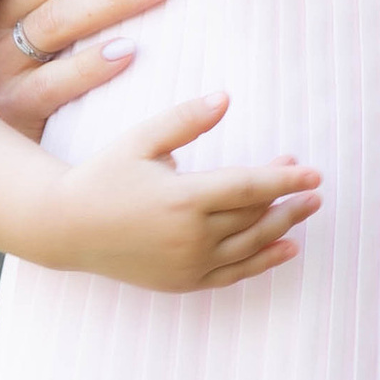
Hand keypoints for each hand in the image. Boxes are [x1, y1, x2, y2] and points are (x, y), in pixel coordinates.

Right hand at [42, 90, 320, 290]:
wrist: (66, 228)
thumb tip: (225, 98)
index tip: (314, 173)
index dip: (284, 179)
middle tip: (314, 188)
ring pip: (249, 245)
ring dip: (282, 226)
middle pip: (254, 216)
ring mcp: (188, 263)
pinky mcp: (183, 281)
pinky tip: (288, 247)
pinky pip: (234, 273)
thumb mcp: (140, 140)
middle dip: (286, 199)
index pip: (248, 187)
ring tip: (307, 209)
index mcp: (181, 198)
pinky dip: (264, 261)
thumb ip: (185, 120)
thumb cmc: (104, 175)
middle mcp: (190, 236)